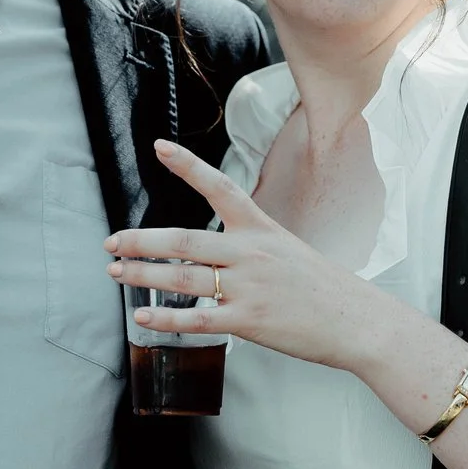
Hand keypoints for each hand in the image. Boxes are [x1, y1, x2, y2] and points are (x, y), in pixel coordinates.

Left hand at [104, 138, 409, 377]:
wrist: (356, 320)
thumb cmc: (322, 287)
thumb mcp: (286, 249)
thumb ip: (249, 246)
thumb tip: (211, 253)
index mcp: (261, 228)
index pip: (219, 186)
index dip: (187, 165)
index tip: (159, 147)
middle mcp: (250, 252)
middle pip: (183, 240)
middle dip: (141, 240)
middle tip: (111, 241)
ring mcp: (249, 287)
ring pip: (182, 278)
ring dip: (142, 276)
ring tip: (115, 272)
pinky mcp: (249, 321)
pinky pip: (198, 319)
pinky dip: (165, 318)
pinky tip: (142, 317)